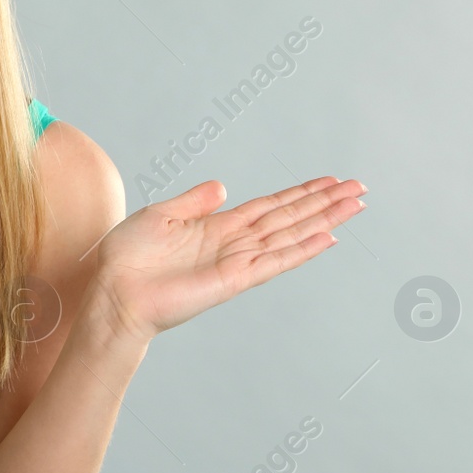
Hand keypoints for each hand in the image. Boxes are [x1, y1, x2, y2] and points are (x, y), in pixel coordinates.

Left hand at [87, 176, 366, 343]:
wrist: (112, 291)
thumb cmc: (127, 258)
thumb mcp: (159, 215)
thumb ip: (194, 201)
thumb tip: (223, 186)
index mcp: (218, 227)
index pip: (270, 206)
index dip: (300, 193)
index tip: (330, 180)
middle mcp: (234, 244)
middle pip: (290, 218)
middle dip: (324, 202)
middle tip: (359, 188)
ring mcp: (237, 262)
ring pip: (291, 235)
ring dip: (324, 219)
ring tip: (355, 205)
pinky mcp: (233, 279)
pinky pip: (274, 261)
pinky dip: (301, 250)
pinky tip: (328, 238)